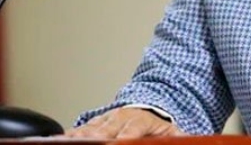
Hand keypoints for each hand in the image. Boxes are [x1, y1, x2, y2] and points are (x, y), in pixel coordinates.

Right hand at [64, 107, 184, 138]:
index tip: (119, 143)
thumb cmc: (158, 127)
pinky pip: (82, 129)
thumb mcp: (172, 132)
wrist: (149, 109)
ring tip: (69, 141)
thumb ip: (178, 137)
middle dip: (97, 140)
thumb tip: (186, 139)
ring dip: (81, 136)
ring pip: (91, 129)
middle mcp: (121, 117)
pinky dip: (72, 134)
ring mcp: (107, 120)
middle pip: (105, 131)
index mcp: (141, 120)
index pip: (130, 131)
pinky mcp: (96, 123)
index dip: (123, 139)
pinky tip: (63, 139)